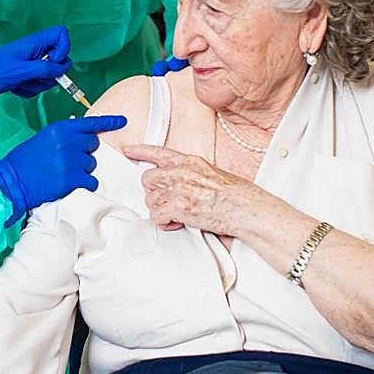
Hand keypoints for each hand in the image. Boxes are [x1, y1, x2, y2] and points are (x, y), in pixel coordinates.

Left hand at [0, 26, 71, 107]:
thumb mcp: (20, 71)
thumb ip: (43, 68)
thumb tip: (62, 68)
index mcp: (34, 43)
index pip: (61, 35)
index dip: (63, 50)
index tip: (52, 63)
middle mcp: (35, 52)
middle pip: (59, 60)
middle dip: (50, 75)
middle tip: (32, 77)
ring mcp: (30, 64)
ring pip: (49, 75)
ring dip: (37, 84)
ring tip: (20, 83)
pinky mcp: (25, 76)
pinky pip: (38, 84)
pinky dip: (29, 89)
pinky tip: (16, 87)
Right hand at [0, 115, 126, 225]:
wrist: (11, 181)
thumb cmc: (23, 162)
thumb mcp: (43, 140)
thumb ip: (62, 138)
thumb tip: (79, 140)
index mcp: (60, 129)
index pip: (90, 124)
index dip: (108, 122)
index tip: (122, 121)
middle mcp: (68, 141)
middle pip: (93, 146)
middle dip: (84, 154)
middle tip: (66, 162)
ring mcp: (71, 160)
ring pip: (91, 165)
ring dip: (81, 171)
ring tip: (60, 174)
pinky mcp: (72, 178)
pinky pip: (90, 181)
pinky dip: (83, 185)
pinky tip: (67, 184)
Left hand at [123, 144, 264, 234]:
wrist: (245, 209)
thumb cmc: (235, 195)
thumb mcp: (211, 173)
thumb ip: (189, 174)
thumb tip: (176, 182)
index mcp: (189, 161)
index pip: (159, 152)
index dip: (141, 151)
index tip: (128, 150)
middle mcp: (179, 172)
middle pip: (148, 179)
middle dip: (154, 192)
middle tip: (169, 202)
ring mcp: (177, 189)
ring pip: (151, 200)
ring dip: (161, 210)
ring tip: (180, 215)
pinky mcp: (177, 207)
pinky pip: (156, 216)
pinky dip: (165, 223)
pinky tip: (178, 223)